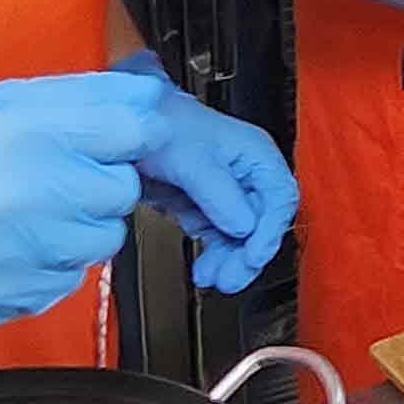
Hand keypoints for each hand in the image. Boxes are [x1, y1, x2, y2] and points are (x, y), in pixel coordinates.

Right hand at [0, 72, 166, 332]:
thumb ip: (65, 99)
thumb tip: (136, 87)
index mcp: (30, 134)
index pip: (138, 126)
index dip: (130, 132)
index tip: (114, 137)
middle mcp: (39, 194)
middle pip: (122, 189)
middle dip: (95, 182)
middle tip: (44, 176)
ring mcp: (31, 253)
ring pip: (101, 240)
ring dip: (73, 227)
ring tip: (15, 213)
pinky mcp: (18, 298)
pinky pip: (65, 281)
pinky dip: (45, 266)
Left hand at [111, 52, 298, 295]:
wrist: (125, 128)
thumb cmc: (160, 126)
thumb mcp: (191, 159)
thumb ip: (219, 193)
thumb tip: (243, 226)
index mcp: (254, 155)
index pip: (279, 199)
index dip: (270, 231)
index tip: (253, 256)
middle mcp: (244, 175)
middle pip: (260, 223)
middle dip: (246, 254)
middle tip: (230, 278)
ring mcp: (225, 192)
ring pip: (241, 236)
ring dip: (229, 260)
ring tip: (213, 277)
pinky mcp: (205, 205)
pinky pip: (219, 237)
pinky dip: (214, 255)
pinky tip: (205, 268)